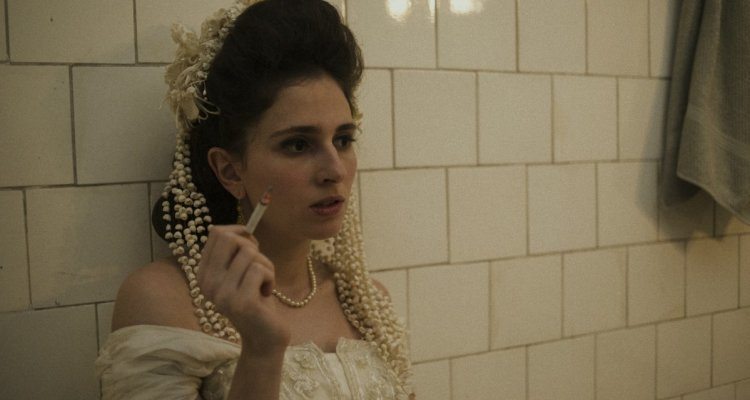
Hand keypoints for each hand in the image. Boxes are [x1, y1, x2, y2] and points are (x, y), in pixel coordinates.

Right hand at [197, 225, 289, 354]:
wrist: (264, 336)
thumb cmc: (256, 299)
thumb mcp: (241, 272)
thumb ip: (237, 251)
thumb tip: (241, 228)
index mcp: (203, 274)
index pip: (216, 233)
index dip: (240, 233)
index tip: (252, 247)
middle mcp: (207, 283)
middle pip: (229, 238)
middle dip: (251, 246)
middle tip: (258, 265)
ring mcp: (222, 294)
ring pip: (249, 253)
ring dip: (265, 265)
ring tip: (263, 283)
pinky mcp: (241, 302)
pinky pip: (259, 269)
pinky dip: (270, 277)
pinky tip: (266, 293)